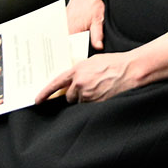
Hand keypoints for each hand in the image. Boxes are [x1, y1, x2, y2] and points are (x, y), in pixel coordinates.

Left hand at [35, 50, 152, 105]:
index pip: (55, 84)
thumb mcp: (92, 61)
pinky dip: (94, 102)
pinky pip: (89, 106)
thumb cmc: (113, 63)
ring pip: (80, 102)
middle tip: (87, 88)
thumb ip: (79, 70)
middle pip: (69, 96)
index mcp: (76, 71)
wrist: (129, 70)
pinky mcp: (96, 103)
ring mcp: (88, 94)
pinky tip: (102, 94)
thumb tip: (72, 79)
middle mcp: (79, 83)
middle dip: (75, 94)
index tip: (38, 101)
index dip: (45, 93)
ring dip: (85, 98)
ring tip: (98, 89)